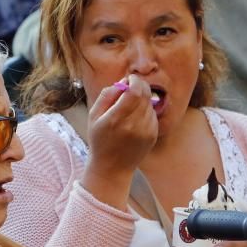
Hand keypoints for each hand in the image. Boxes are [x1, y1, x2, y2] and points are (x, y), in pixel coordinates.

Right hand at [81, 75, 157, 209]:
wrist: (112, 168)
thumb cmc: (99, 140)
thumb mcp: (93, 116)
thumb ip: (106, 96)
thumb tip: (122, 82)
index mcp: (115, 119)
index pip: (134, 91)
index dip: (134, 80)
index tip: (129, 78)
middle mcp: (133, 124)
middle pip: (145, 94)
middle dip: (140, 86)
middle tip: (131, 87)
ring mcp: (145, 131)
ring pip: (150, 103)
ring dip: (142, 99)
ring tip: (129, 108)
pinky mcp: (153, 135)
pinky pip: (152, 114)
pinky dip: (145, 111)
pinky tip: (134, 119)